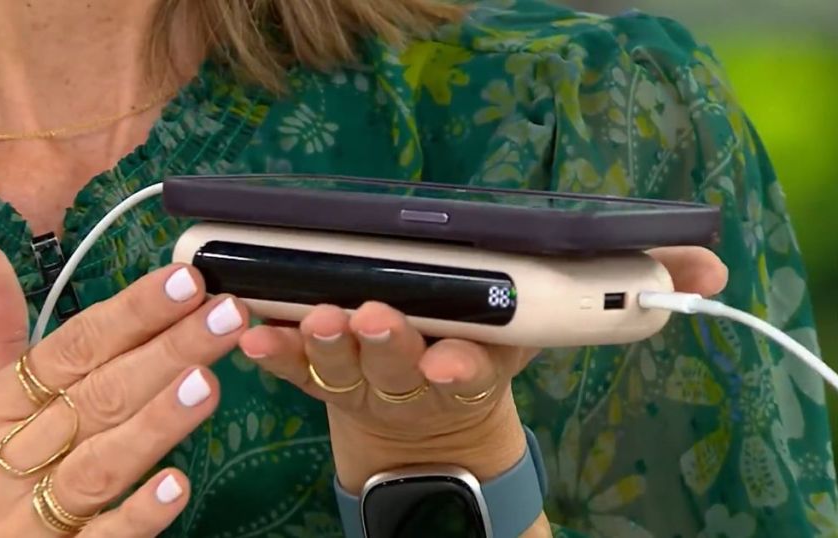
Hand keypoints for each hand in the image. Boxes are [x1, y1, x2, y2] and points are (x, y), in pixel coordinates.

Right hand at [0, 243, 248, 536]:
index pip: (70, 351)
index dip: (129, 314)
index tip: (186, 280)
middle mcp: (12, 456)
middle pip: (96, 398)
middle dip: (164, 354)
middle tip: (225, 316)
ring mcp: (32, 515)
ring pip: (100, 463)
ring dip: (155, 423)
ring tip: (209, 383)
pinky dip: (137, 512)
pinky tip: (178, 486)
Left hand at [237, 246, 727, 506]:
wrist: (427, 434)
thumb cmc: (484, 356)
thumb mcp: (553, 331)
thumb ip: (626, 296)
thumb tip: (706, 272)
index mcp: (472, 367)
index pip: (472, 370)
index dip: (460, 366)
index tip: (451, 362)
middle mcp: (414, 379)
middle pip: (401, 364)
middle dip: (389, 344)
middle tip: (375, 317)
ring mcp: (362, 382)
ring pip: (341, 366)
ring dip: (325, 341)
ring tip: (315, 314)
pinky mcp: (320, 375)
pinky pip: (292, 367)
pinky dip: (272, 350)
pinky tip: (251, 329)